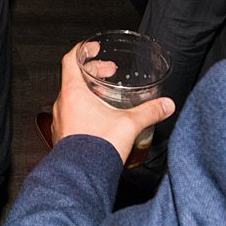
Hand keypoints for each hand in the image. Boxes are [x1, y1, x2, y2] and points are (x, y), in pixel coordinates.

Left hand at [47, 40, 174, 162]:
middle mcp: (62, 104)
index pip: (71, 60)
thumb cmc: (97, 148)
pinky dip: (83, 110)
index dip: (82, 50)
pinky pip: (70, 115)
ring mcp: (60, 120)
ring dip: (87, 92)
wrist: (82, 176)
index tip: (94, 49)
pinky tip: (98, 119)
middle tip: (109, 73)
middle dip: (93, 72)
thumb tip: (166, 105)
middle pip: (73, 78)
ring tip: (105, 97)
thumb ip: (150, 112)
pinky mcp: (62, 136)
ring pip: (71, 98)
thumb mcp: (129, 124)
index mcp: (73, 93)